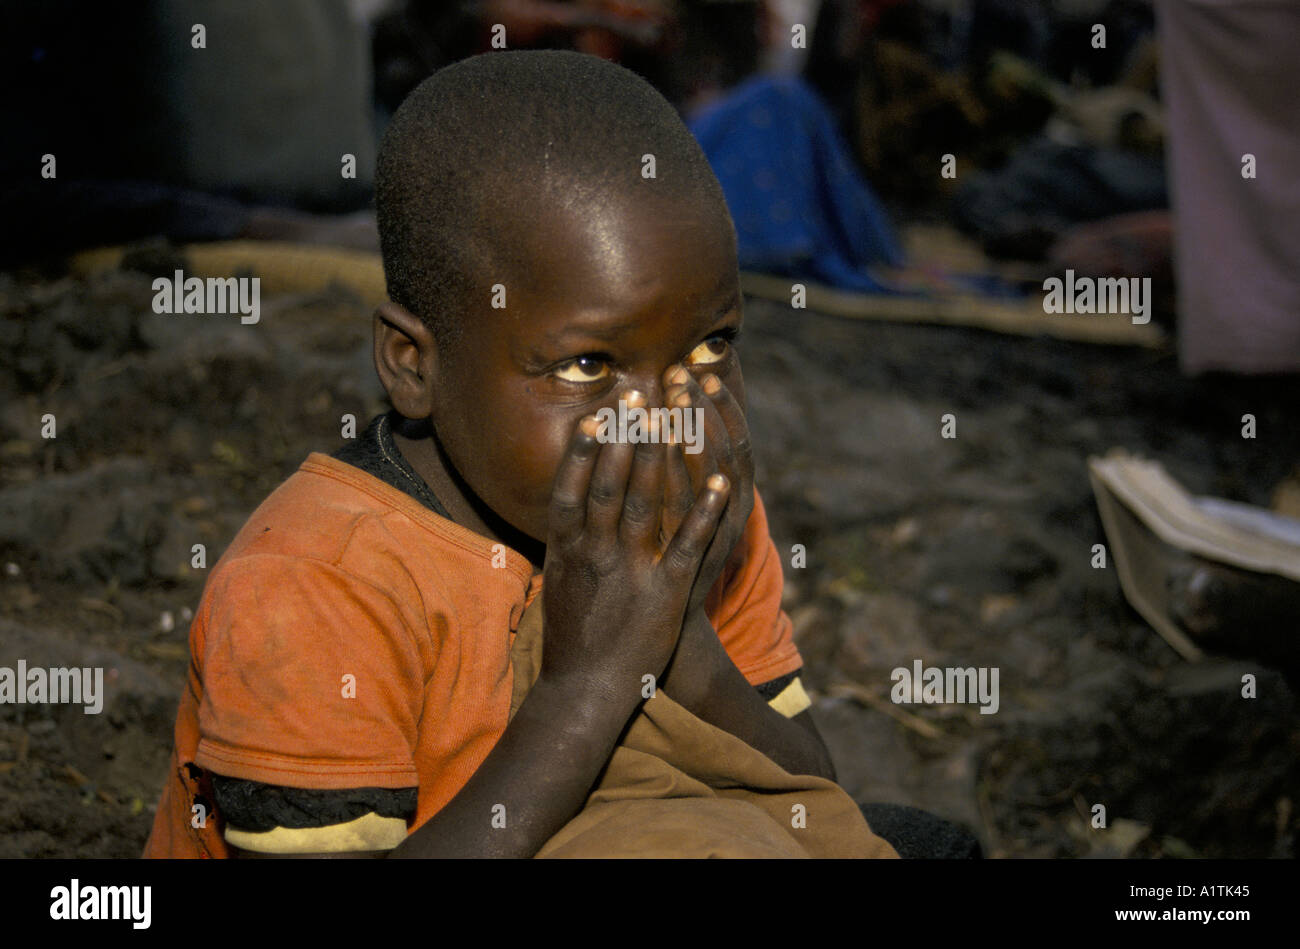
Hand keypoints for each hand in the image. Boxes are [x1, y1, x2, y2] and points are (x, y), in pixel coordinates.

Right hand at [540, 391, 730, 709]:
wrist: (585, 687)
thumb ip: (567, 534)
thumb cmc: (573, 629)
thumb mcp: (559, 575)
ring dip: (660, 458)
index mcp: (566, 548)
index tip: (598, 411)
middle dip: (625, 436)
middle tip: (639, 392)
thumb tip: (569, 492)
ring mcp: (631, 571)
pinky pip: (687, 545)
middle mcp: (596, 553)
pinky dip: (705, 512)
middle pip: (609, 484)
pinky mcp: (666, 592)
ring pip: (645, 505)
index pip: (571, 486)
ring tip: (673, 417)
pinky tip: (720, 481)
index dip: (584, 447)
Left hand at [658, 364, 754, 619]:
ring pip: (701, 478)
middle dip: (697, 410)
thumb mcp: (684, 518)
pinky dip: (675, 482)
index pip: (736, 440)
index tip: (700, 371)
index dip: (720, 406)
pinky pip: (681, 514)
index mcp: (735, 501)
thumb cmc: (672, 565)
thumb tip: (672, 418)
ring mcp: (707, 540)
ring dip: (681, 435)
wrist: (672, 635)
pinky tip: (659, 447)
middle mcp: (729, 517)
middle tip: (676, 373)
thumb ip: (683, 475)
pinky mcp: (681, 561)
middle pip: (720, 452)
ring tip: (658, 398)